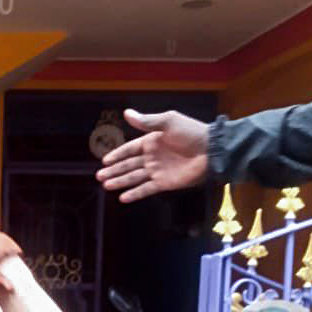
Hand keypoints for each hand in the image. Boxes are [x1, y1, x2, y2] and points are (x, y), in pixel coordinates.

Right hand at [96, 109, 210, 202]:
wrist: (211, 150)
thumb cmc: (191, 133)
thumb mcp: (168, 122)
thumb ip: (147, 122)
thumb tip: (126, 113)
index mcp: (152, 141)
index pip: (130, 149)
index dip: (117, 154)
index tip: (105, 160)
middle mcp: (152, 157)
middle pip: (129, 165)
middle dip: (114, 170)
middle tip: (99, 176)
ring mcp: (158, 171)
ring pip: (134, 177)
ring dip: (120, 182)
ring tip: (106, 185)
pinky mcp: (164, 183)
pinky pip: (146, 189)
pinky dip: (135, 194)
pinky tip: (123, 198)